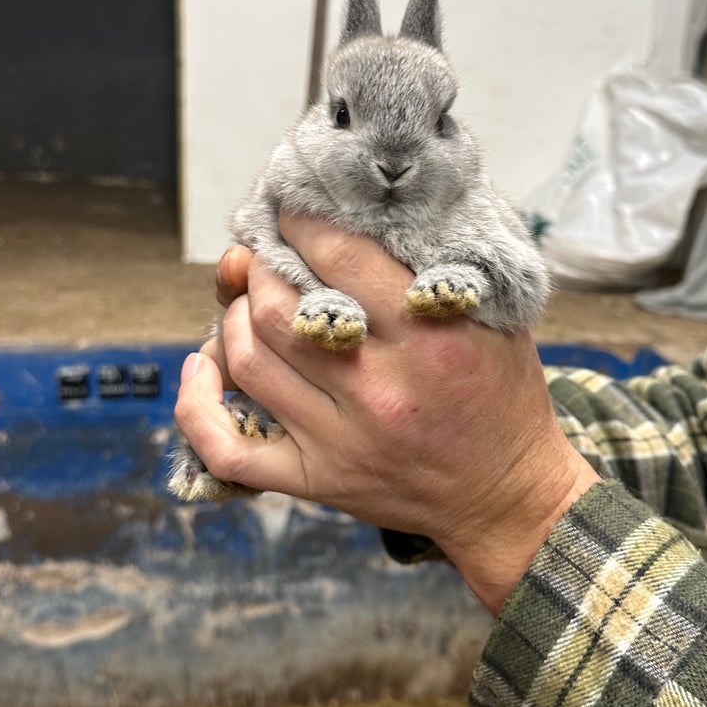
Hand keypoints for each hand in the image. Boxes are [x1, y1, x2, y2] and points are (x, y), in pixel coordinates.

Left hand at [175, 216, 600, 613]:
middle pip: (277, 307)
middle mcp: (379, 388)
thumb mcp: (492, 318)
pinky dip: (197, 406)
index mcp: (429, 336)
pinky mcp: (318, 480)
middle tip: (269, 256)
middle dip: (261, 268)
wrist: (508, 497)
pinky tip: (202, 367)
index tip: (292, 210)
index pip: (339, 256)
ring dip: (234, 317)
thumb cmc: (501, 398)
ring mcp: (342, 439)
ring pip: (249, 361)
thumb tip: (360, 214)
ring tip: (249, 302)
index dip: (301, 221)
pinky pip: (229, 448)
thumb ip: (432, 268)